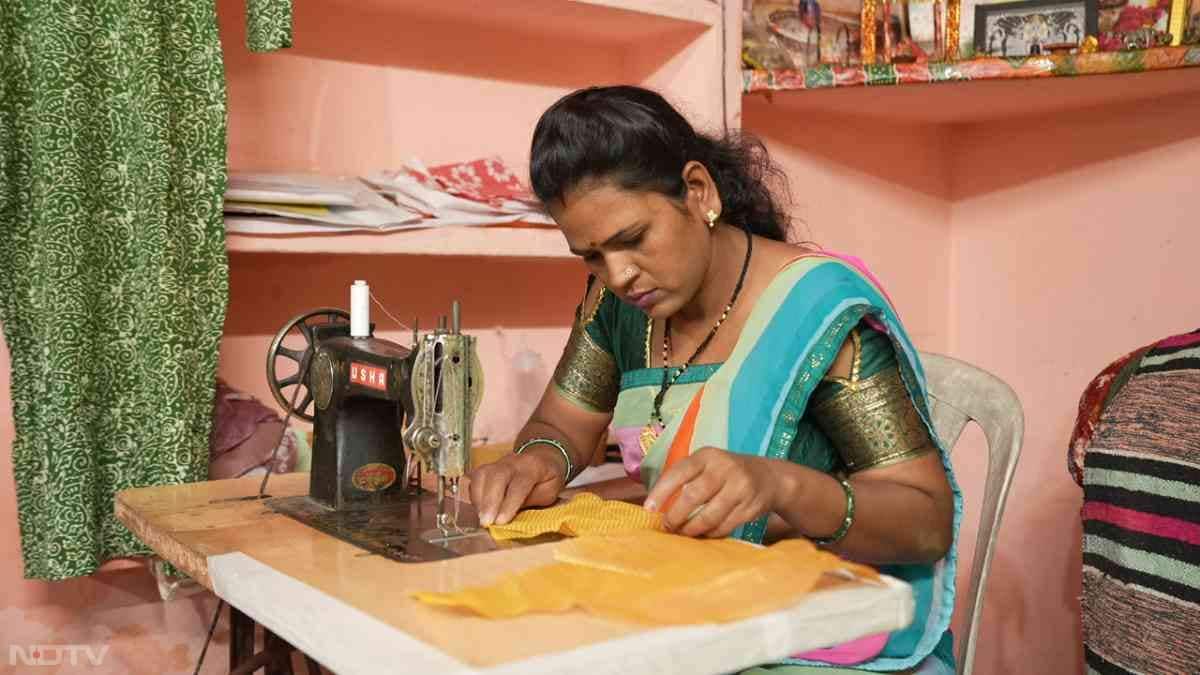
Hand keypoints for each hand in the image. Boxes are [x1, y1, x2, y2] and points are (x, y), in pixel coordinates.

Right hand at [466, 446, 565, 525]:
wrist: (541, 457)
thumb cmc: (547, 478)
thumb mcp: (549, 492)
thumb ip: (531, 500)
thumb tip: (510, 514)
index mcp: (532, 467)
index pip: (518, 485)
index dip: (509, 504)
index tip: (500, 522)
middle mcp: (512, 462)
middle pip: (496, 476)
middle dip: (489, 501)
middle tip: (486, 522)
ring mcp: (497, 462)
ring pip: (482, 475)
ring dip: (478, 499)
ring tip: (481, 518)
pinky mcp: (486, 467)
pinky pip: (473, 477)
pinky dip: (471, 494)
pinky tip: (476, 508)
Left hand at [644, 447, 778, 537]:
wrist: (769, 477)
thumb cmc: (726, 473)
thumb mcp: (707, 465)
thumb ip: (685, 479)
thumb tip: (655, 507)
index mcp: (707, 456)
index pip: (680, 472)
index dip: (662, 491)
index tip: (648, 509)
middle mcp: (724, 468)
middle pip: (694, 496)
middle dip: (676, 516)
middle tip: (666, 527)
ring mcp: (740, 487)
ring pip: (710, 515)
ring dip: (692, 529)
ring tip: (682, 533)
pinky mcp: (751, 507)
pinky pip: (725, 526)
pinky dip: (711, 533)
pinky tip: (703, 534)